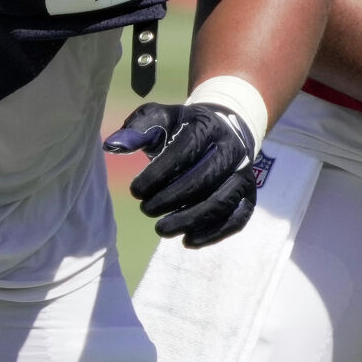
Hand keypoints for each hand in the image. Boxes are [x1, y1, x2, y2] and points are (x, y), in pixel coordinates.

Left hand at [104, 102, 258, 247]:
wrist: (224, 132)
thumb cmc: (183, 129)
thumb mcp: (160, 119)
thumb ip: (137, 130)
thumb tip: (112, 146)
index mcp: (208, 127)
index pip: (185, 152)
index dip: (158, 175)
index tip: (135, 191)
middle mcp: (233, 150)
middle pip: (204, 180)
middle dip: (171, 199)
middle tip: (145, 210)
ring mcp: (244, 175)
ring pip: (221, 203)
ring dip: (189, 220)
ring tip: (161, 229)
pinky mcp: (249, 197)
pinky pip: (236, 219)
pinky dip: (213, 234)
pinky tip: (188, 241)